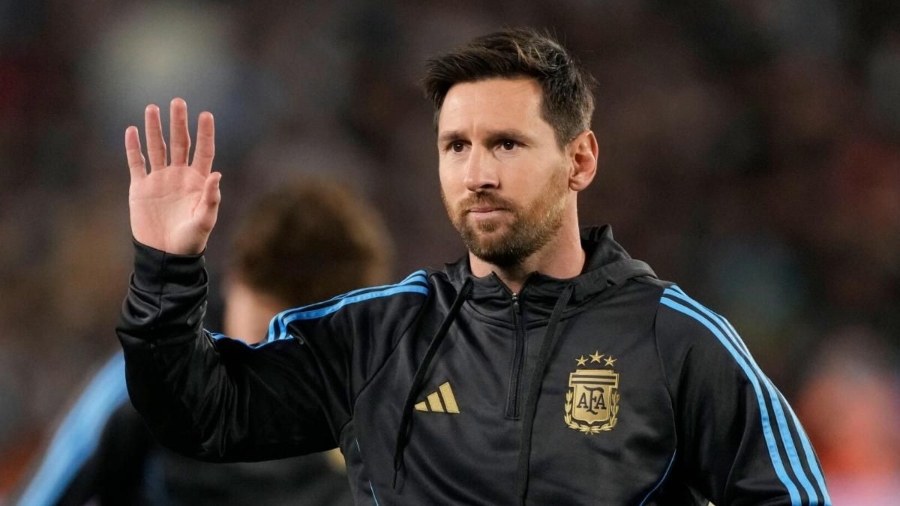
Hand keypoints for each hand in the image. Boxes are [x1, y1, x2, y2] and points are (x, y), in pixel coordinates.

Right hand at [125, 98, 220, 253]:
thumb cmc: (190, 241)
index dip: (205, 133)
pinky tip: (132, 131)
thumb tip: (217, 174)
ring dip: (155, 129)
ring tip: (153, 108)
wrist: (165, 255)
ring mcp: (159, 180)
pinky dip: (133, 147)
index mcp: (197, 181)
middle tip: (178, 101)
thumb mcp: (204, 221)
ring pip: (157, 148)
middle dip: (178, 122)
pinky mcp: (140, 188)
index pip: (203, 151)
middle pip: (180, 143)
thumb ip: (211, 198)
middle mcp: (179, 176)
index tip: (206, 114)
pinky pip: (136, 163)